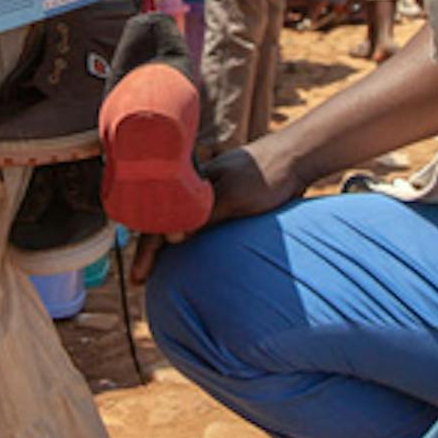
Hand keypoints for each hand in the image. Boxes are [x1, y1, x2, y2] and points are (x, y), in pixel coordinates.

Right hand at [128, 140, 298, 282]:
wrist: (298, 157)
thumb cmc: (267, 173)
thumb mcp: (234, 196)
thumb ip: (204, 214)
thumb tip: (172, 239)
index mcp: (192, 184)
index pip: (158, 219)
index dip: (146, 249)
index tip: (138, 276)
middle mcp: (197, 190)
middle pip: (163, 222)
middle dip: (149, 251)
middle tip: (139, 280)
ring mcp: (212, 196)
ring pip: (178, 223)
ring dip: (166, 247)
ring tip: (157, 272)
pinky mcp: (229, 203)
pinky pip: (198, 224)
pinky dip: (186, 241)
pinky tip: (187, 254)